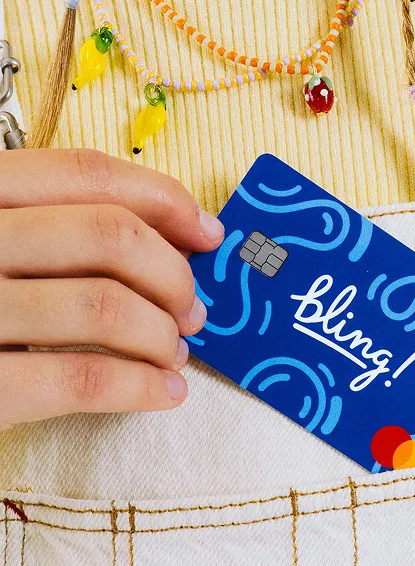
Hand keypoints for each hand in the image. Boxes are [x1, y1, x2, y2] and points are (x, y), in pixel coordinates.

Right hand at [0, 149, 223, 429]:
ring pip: (104, 305)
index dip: (163, 198)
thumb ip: (56, 228)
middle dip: (172, 274)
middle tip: (193, 308)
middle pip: (107, 236)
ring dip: (162, 333)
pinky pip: (82, 379)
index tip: (208, 232)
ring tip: (175, 351)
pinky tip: (165, 392)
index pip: (84, 173)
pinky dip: (141, 386)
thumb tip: (178, 238)